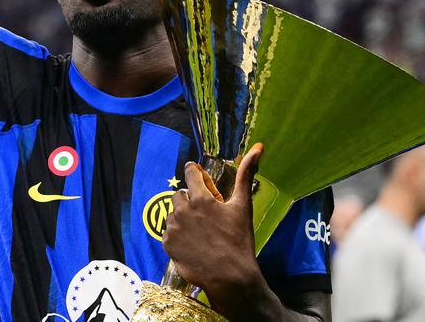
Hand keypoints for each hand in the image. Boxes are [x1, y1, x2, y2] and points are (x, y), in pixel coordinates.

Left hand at [163, 144, 264, 309]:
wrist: (230, 277)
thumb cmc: (239, 241)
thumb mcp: (243, 207)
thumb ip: (246, 175)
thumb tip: (258, 147)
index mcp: (200, 198)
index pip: (190, 173)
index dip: (196, 174)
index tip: (200, 179)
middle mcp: (182, 210)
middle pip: (180, 194)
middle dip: (191, 201)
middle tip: (206, 215)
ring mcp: (173, 228)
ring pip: (173, 214)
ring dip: (184, 218)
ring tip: (201, 232)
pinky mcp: (167, 244)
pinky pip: (169, 232)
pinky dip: (178, 235)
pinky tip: (194, 244)